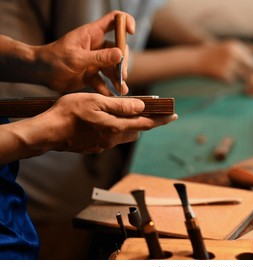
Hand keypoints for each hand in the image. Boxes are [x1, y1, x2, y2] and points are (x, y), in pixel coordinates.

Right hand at [25, 93, 176, 154]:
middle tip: (152, 112)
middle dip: (146, 122)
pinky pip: (111, 138)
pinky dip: (115, 129)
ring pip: (124, 135)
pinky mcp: (93, 148)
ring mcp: (103, 145)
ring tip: (127, 113)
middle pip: (137, 131)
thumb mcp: (96, 102)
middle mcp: (113, 139)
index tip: (174, 116)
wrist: (47, 132)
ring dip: (130, 126)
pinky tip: (106, 120)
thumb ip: (120, 106)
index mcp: (116, 127)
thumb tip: (142, 107)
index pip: (146, 123)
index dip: (161, 119)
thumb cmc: (69, 113)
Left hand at [38, 11, 135, 95]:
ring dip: (119, 79)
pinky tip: (110, 95)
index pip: (115, 20)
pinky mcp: (92, 75)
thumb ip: (99, 57)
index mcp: (93, 34)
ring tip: (121, 90)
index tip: (131, 33)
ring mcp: (95, 61)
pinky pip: (104, 81)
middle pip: (119, 50)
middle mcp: (97, 46)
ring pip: (114, 68)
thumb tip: (121, 54)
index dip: (126, 23)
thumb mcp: (77, 57)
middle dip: (123, 63)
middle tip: (122, 76)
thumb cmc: (53, 59)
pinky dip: (108, 88)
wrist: (39, 74)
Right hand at [195, 39, 252, 82]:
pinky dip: (230, 80)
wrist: (194, 60)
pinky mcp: (224, 75)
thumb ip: (244, 57)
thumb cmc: (214, 56)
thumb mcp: (230, 50)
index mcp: (238, 46)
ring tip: (232, 74)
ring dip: (243, 78)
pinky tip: (220, 75)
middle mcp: (235, 54)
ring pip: (245, 76)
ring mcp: (230, 65)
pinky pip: (233, 81)